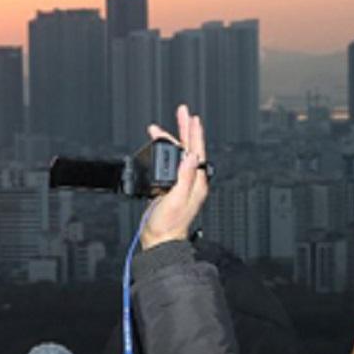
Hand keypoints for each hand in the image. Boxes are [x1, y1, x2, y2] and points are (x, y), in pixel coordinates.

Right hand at [140, 105, 209, 249]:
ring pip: (176, 156)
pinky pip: (167, 165)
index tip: (192, 117)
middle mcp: (190, 182)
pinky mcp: (168, 189)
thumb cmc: (169, 225)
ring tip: (157, 129)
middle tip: (181, 112)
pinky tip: (157, 150)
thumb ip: (185, 178)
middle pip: (188, 149)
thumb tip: (191, 156)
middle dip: (183, 129)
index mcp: (196, 182)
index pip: (197, 151)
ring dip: (169, 141)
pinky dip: (162, 154)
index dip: (194, 133)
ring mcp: (179, 185)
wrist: (159, 241)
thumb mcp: (177, 199)